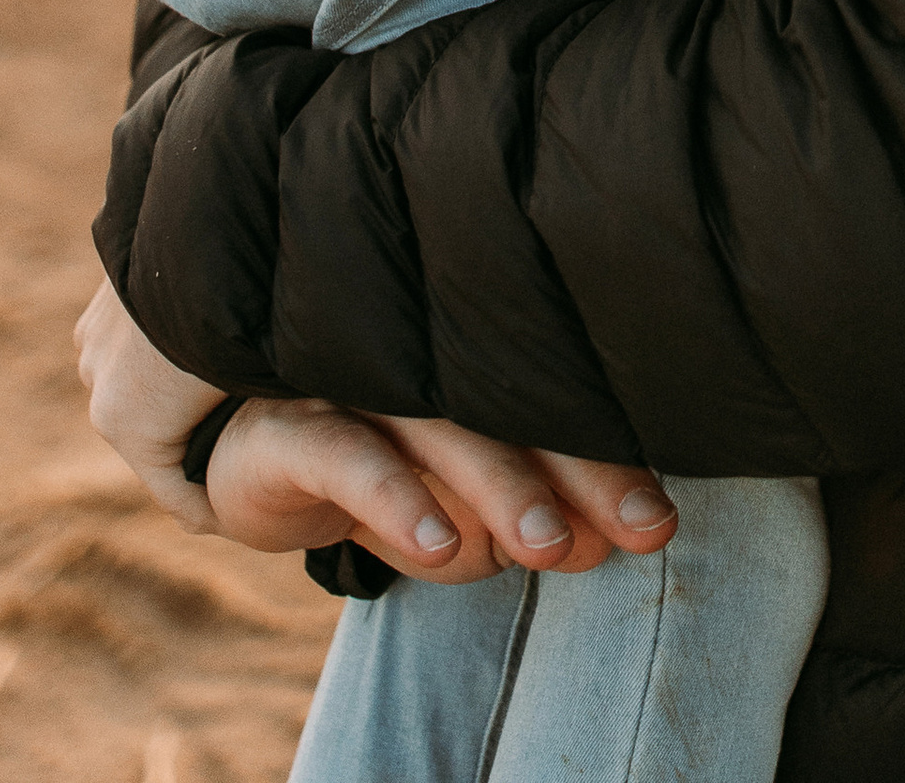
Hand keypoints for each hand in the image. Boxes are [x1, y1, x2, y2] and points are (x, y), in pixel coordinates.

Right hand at [76, 269, 676, 580]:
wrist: (243, 455)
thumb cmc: (375, 464)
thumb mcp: (453, 504)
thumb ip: (518, 520)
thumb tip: (595, 546)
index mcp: (475, 361)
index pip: (557, 402)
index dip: (611, 460)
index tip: (661, 517)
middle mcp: (423, 356)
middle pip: (515, 405)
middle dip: (583, 472)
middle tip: (642, 526)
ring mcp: (355, 377)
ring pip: (438, 426)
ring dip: (500, 488)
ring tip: (548, 546)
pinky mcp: (287, 421)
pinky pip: (344, 454)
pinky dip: (394, 498)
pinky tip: (438, 548)